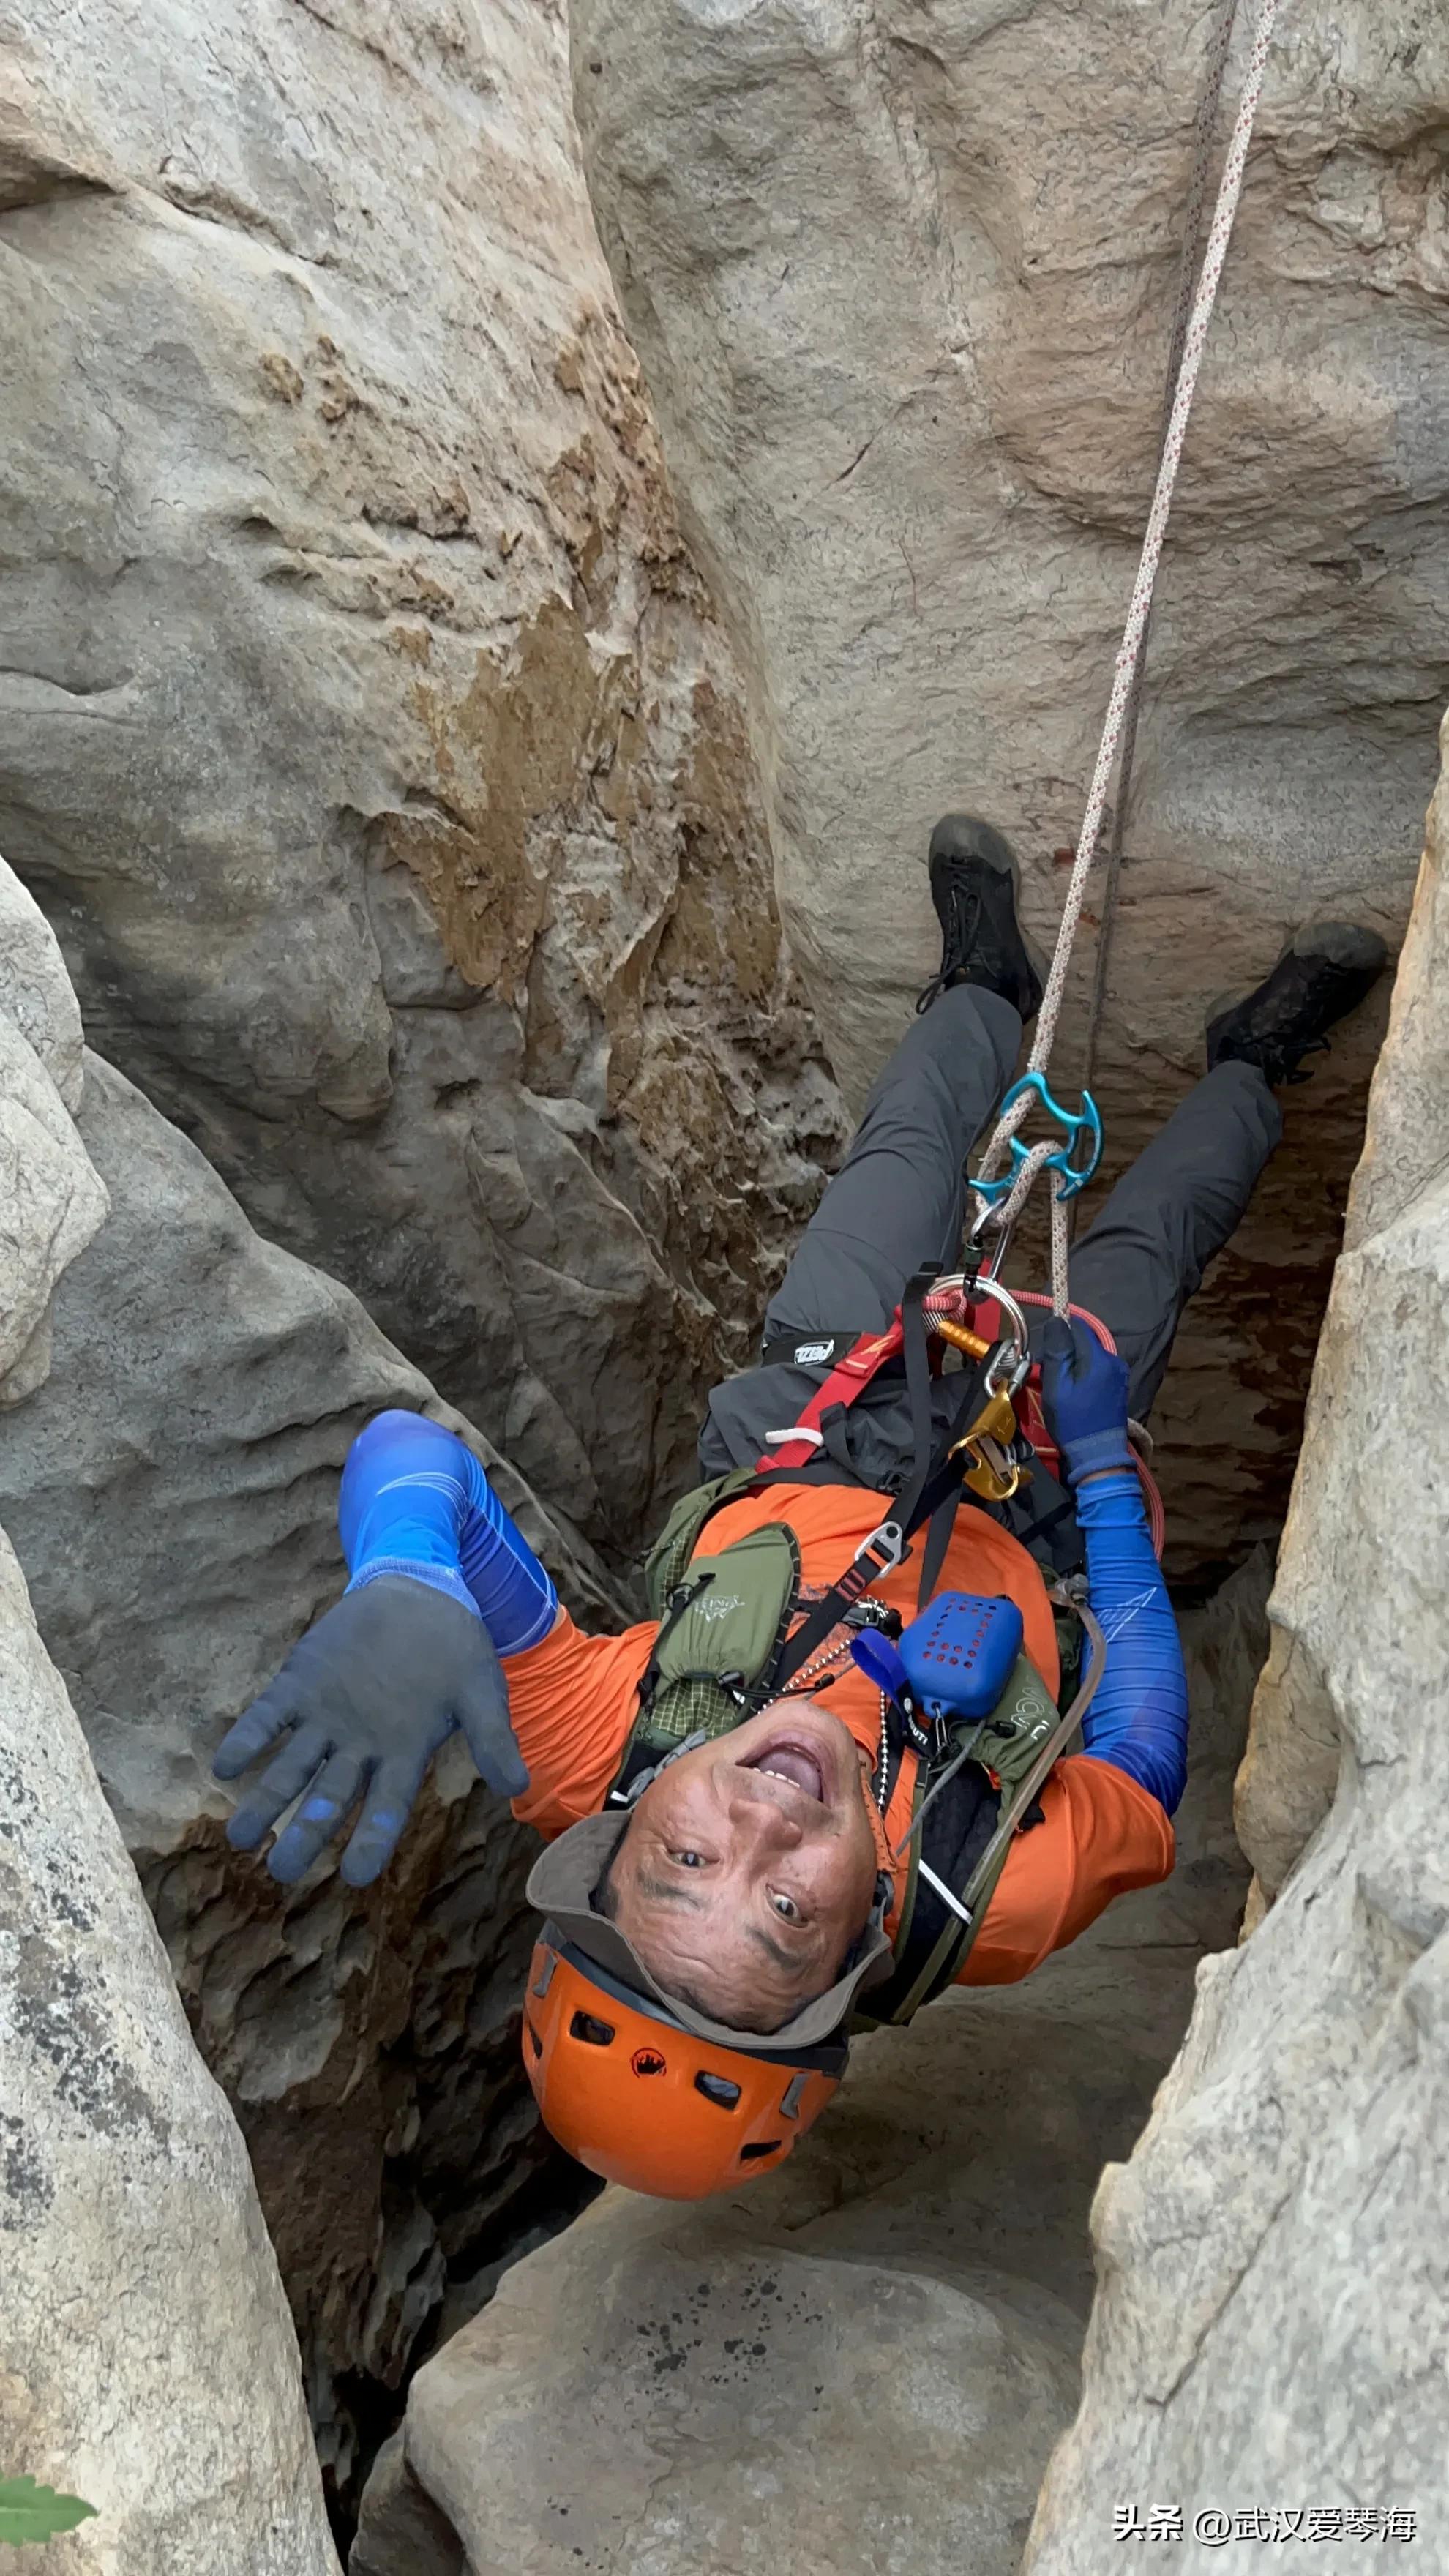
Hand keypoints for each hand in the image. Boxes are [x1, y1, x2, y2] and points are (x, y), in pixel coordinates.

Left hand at [212, 1574, 528, 1886]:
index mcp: (403, 1755)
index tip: (355, 1876)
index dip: (372, 1841)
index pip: (387, 1809)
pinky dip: (247, 1740)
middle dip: (305, 1834)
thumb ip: (494, 1738)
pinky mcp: (299, 1685)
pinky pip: (267, 1719)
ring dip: (265, 1800)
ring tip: (239, 1836)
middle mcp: (359, 1747)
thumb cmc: (455, 1648)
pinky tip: (226, 1765)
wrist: (419, 1591)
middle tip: (282, 1870)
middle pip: (329, 1800)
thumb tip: (519, 1785)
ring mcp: (325, 1718)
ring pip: (290, 1769)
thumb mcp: (481, 1691)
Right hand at [1038, 1314, 1132, 1485]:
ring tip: (1062, 1387)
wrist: (1098, 1455)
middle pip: (1084, 1342)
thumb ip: (1057, 1351)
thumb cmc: (1072, 1421)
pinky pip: (1098, 1370)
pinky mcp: (1119, 1387)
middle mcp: (1114, 1361)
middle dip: (1065, 1352)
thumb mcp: (1057, 1386)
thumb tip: (1057, 1320)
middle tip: (1050, 1375)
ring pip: (1090, 1357)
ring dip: (1074, 1364)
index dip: (1058, 1334)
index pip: (1077, 1327)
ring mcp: (1120, 1375)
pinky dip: (1085, 1375)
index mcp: (1099, 1358)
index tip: (1045, 1353)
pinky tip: (1076, 1394)